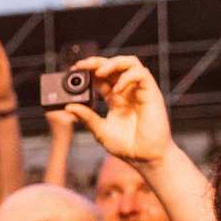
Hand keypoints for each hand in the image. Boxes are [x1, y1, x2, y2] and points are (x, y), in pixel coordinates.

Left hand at [52, 54, 175, 166]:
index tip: (74, 70)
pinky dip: (127, 78)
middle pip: (114, 65)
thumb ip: (86, 117)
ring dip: (113, 63)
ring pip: (130, 63)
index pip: (102, 77)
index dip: (89, 71)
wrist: (145, 158)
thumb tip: (68, 107)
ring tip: (98, 72)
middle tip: (81, 65)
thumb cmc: (127, 146)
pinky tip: (116, 90)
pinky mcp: (151, 93)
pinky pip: (141, 74)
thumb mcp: (100, 131)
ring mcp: (140, 91)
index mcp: (116, 98)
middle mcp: (128, 91)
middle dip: (97, 62)